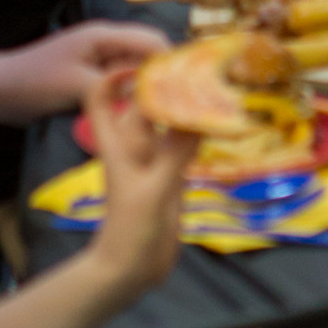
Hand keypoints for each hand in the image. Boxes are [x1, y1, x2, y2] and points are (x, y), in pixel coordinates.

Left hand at [12, 19, 168, 113]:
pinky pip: (120, 82)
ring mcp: (98, 59)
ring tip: (157, 114)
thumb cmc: (35, 83)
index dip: (171, 62)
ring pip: (135, 70)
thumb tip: (150, 94)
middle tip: (173, 107)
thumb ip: (116, 86)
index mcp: (104, 36)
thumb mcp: (78, 85)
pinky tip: (134, 115)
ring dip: (144, 89)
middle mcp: (105, 43)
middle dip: (161, 77)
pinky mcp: (91, 75)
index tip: (184, 90)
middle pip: (147, 54)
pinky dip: (128, 95)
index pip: (152, 40)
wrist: (0, 91)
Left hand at [82, 69, 195, 295]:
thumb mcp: (155, 189)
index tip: (147, 57)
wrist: (130, 270)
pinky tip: (221, 123)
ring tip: (216, 85)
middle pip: (144, 104)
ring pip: (168, 122)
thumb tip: (198, 113)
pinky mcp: (171, 176)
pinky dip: (199, 131)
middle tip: (198, 63)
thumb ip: (176, 152)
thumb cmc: (132, 229)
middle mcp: (135, 146)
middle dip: (164, 83)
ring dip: (185, 106)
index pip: (106, 97)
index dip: (119, 74)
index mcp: (119, 144)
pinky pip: (184, 144)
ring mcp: (153, 160)